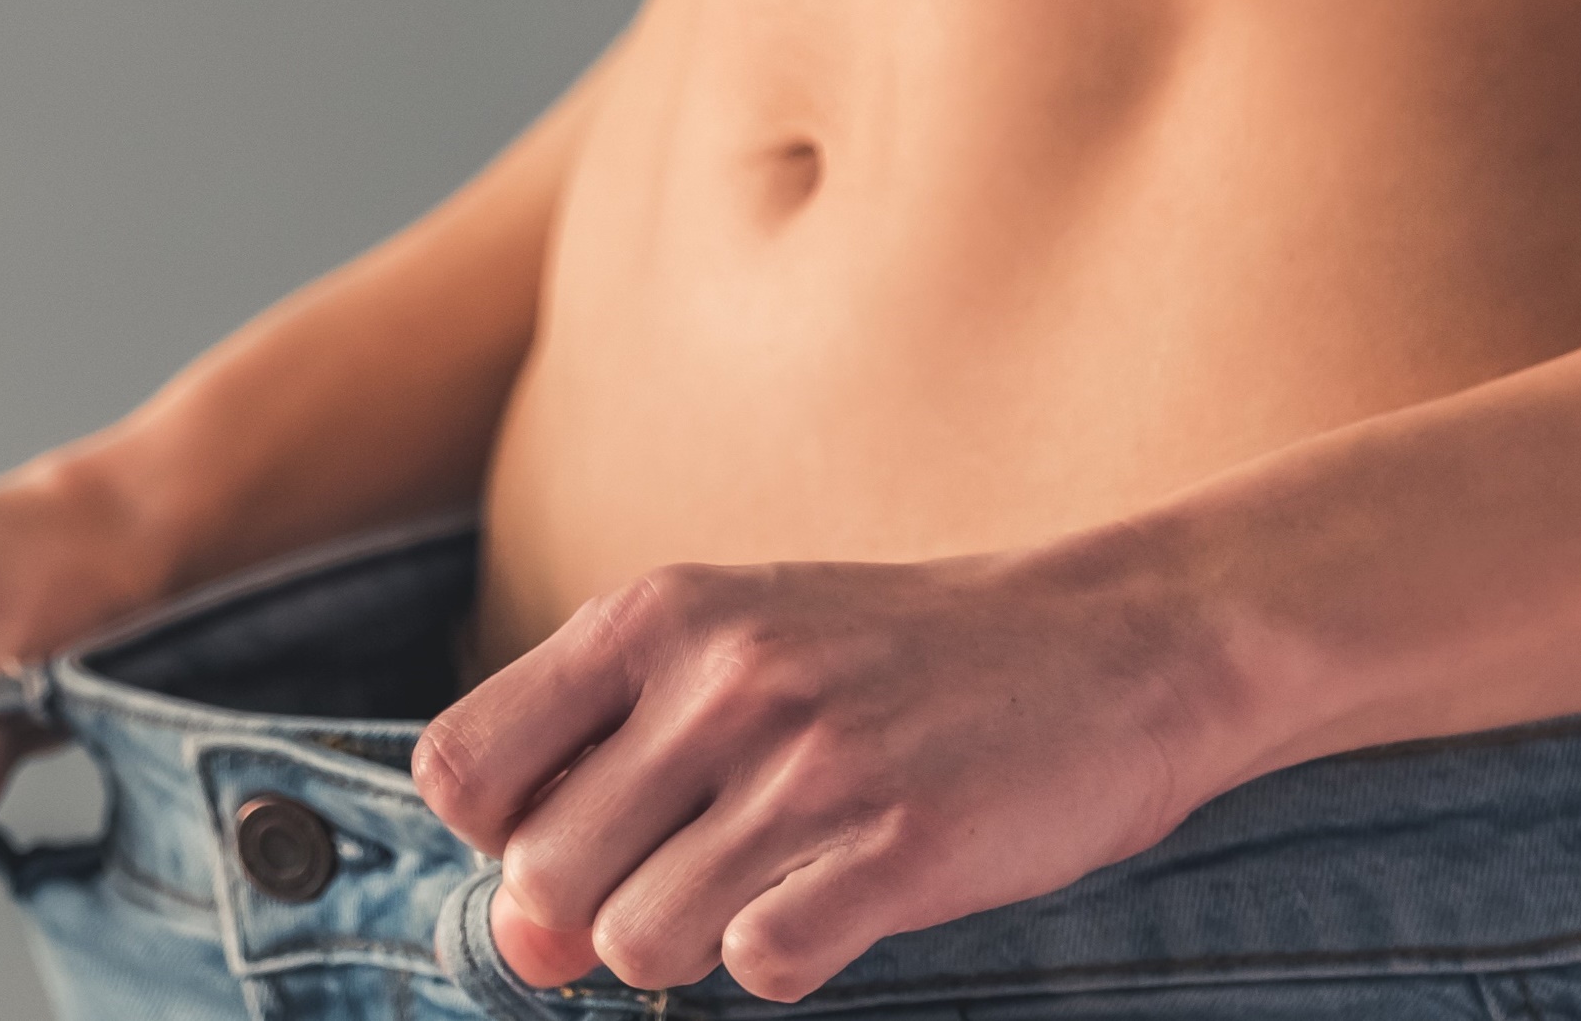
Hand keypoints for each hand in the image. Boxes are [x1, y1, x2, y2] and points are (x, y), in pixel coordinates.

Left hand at [411, 534, 1245, 1004]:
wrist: (1118, 641)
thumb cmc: (909, 656)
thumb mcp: (745, 638)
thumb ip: (614, 751)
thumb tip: (519, 931)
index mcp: (661, 612)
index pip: (462, 767)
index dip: (499, 836)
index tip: (577, 839)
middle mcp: (723, 675)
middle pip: (543, 881)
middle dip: (594, 919)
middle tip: (698, 877)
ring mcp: (811, 761)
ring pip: (639, 942)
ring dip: (696, 943)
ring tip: (780, 880)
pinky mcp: (898, 845)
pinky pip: (761, 968)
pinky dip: (791, 957)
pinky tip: (847, 897)